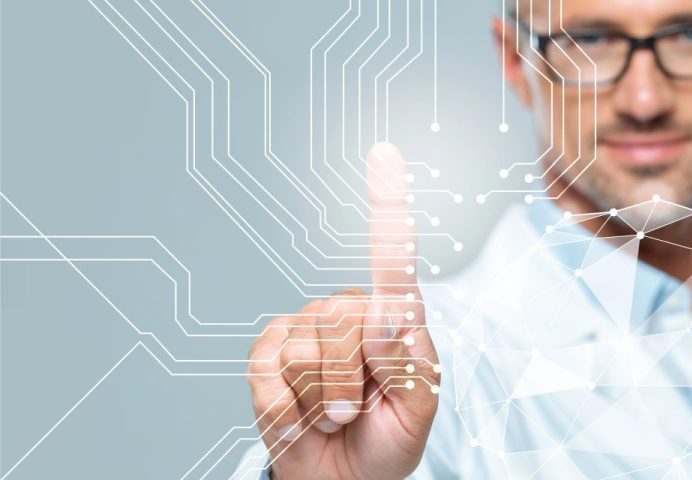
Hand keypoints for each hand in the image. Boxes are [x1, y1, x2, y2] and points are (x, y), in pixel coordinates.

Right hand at [247, 142, 440, 479]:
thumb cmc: (389, 441)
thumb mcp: (419, 409)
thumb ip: (410, 362)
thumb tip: (386, 312)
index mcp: (394, 318)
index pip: (392, 257)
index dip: (386, 204)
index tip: (383, 153)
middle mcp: (347, 312)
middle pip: (345, 320)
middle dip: (352, 380)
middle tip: (359, 409)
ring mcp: (302, 330)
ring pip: (307, 352)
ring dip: (323, 400)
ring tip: (335, 415)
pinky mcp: (266, 355)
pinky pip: (270, 377)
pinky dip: (288, 411)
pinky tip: (302, 417)